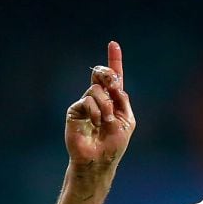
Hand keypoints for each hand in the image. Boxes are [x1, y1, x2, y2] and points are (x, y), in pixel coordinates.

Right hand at [65, 41, 135, 169]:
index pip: (115, 78)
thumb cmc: (114, 143)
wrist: (99, 159)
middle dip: (109, 73)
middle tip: (114, 83)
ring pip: (97, 89)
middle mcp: (99, 99)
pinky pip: (88, 101)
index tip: (114, 44)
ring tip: (106, 121)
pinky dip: (96, 112)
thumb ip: (123, 100)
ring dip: (106, 105)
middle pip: (102, 74)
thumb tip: (116, 84)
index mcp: (114, 101)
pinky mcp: (75, 110)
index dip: (115, 60)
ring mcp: (86, 103)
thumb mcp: (127, 120)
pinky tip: (96, 124)